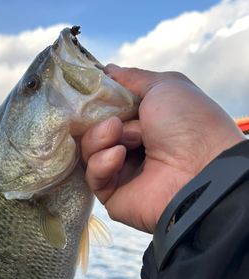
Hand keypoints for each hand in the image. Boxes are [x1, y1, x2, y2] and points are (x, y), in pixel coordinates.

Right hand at [81, 66, 245, 232]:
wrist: (201, 168)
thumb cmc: (189, 123)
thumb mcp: (163, 86)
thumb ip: (132, 78)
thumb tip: (106, 71)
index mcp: (144, 124)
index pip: (107, 112)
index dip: (96, 104)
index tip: (88, 95)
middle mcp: (132, 148)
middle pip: (93, 132)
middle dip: (97, 121)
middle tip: (113, 120)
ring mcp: (122, 173)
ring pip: (89, 153)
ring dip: (98, 139)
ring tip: (118, 135)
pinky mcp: (114, 195)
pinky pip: (93, 177)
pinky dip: (101, 162)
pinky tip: (118, 156)